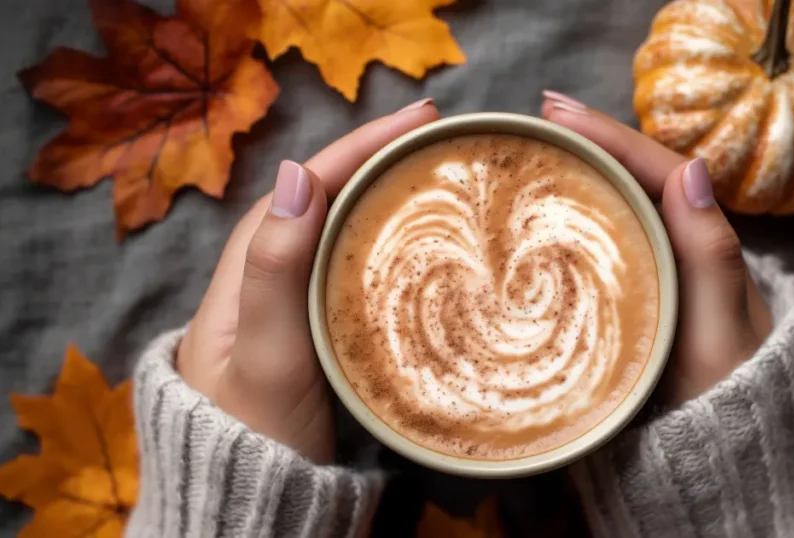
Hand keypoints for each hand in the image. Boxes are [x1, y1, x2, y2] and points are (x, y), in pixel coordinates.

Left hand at [177, 99, 439, 462]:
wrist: (248, 504)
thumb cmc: (257, 435)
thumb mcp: (268, 357)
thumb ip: (275, 270)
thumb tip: (298, 175)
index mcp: (248, 269)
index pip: (307, 182)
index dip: (361, 143)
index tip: (419, 118)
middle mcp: (267, 275)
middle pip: (325, 196)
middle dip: (378, 156)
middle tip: (438, 136)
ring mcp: (291, 303)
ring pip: (338, 228)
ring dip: (382, 191)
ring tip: (433, 171)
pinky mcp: (314, 329)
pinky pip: (350, 264)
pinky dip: (384, 239)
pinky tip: (415, 240)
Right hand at [541, 92, 772, 403]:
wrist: (720, 468)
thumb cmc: (723, 406)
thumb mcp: (718, 335)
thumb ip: (709, 258)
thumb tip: (692, 167)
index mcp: (708, 251)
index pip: (658, 171)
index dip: (609, 135)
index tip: (556, 111)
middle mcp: (684, 257)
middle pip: (635, 182)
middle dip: (588, 144)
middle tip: (534, 120)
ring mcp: (659, 282)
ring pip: (618, 212)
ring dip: (580, 176)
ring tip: (533, 153)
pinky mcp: (636, 309)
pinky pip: (603, 251)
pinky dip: (573, 225)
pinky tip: (543, 221)